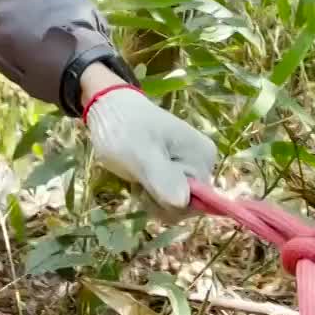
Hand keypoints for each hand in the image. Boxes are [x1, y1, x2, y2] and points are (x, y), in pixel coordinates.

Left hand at [80, 64, 216, 212]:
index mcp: (202, 158)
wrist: (110, 109)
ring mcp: (190, 165)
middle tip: (139, 180)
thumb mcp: (140, 154)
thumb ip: (162, 178)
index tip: (147, 189)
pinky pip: (168, 194)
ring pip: (175, 202)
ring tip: (137, 175)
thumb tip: (183, 203)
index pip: (197, 204)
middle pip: (187, 205)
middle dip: (159, 200)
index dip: (170, 205)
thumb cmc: (124, 129)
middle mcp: (203, 162)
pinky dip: (151, 190)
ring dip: (153, 197)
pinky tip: (139, 175)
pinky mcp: (176, 168)